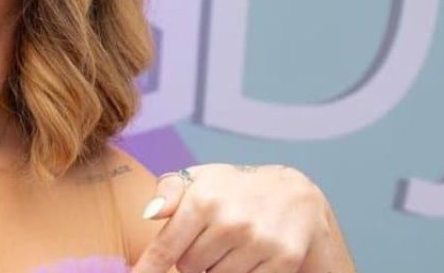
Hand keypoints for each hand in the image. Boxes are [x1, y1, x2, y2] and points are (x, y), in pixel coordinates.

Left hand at [132, 164, 352, 272]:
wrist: (295, 196)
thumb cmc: (235, 190)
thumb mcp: (200, 179)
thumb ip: (169, 191)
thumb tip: (150, 213)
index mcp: (203, 200)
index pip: (166, 248)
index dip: (148, 268)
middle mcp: (231, 221)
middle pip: (189, 267)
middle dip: (193, 258)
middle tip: (211, 238)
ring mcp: (259, 242)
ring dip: (218, 268)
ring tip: (230, 244)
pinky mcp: (282, 260)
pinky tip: (249, 256)